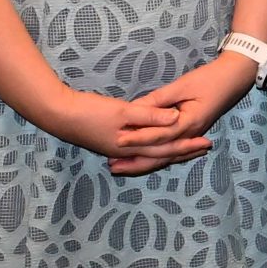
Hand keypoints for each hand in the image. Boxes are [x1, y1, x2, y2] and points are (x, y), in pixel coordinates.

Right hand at [50, 87, 214, 170]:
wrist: (59, 114)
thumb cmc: (91, 111)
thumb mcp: (122, 111)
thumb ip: (150, 116)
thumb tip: (175, 119)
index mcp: (131, 146)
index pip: (165, 149)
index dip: (186, 146)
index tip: (206, 142)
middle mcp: (127, 152)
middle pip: (160, 156)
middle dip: (183, 152)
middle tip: (205, 147)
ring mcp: (118, 149)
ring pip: (150, 154)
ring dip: (169, 152)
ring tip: (187, 148)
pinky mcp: (112, 142)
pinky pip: (141, 150)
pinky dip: (154, 149)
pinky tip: (157, 146)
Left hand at [109, 54, 257, 175]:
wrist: (235, 77)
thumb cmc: (210, 78)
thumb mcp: (183, 85)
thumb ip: (159, 100)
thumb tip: (134, 109)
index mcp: (190, 122)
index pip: (159, 135)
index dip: (138, 138)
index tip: (118, 140)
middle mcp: (191, 134)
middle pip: (161, 153)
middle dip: (136, 160)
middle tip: (112, 166)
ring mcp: (192, 136)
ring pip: (166, 156)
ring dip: (143, 163)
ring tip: (122, 168)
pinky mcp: (191, 134)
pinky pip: (171, 151)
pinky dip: (156, 158)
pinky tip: (143, 161)